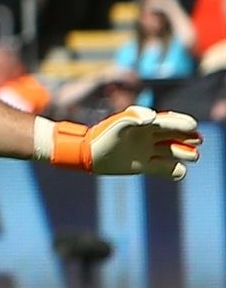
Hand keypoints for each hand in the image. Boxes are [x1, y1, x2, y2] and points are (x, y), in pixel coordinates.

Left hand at [44, 106, 202, 178]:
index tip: (192, 126)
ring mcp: (148, 151)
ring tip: (193, 156)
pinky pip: (166, 168)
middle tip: (197, 140)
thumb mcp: (119, 123)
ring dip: (186, 154)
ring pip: (174, 152)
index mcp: (147, 124)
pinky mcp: (144, 166)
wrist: (89, 154)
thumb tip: (152, 117)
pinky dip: (175, 170)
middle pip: (177, 136)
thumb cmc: (104, 135)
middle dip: (189, 138)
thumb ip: (135, 116)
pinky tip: (180, 171)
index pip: (171, 122)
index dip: (183, 123)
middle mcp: (150, 137)